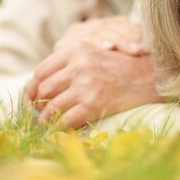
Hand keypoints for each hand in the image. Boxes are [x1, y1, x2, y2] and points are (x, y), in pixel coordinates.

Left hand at [25, 17, 160, 127]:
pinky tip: (59, 128)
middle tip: (38, 110)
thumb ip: (68, 63)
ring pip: (51, 107)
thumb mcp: (92, 53)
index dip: (33, 85)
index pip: (42, 70)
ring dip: (45, 118)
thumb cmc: (118, 66)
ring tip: (46, 122)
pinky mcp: (93, 104)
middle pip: (44, 89)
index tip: (31, 95)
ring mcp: (85, 86)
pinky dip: (59, 127)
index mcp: (76, 50)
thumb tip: (38, 83)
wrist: (148, 77)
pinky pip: (65, 120)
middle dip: (38, 102)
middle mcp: (78, 66)